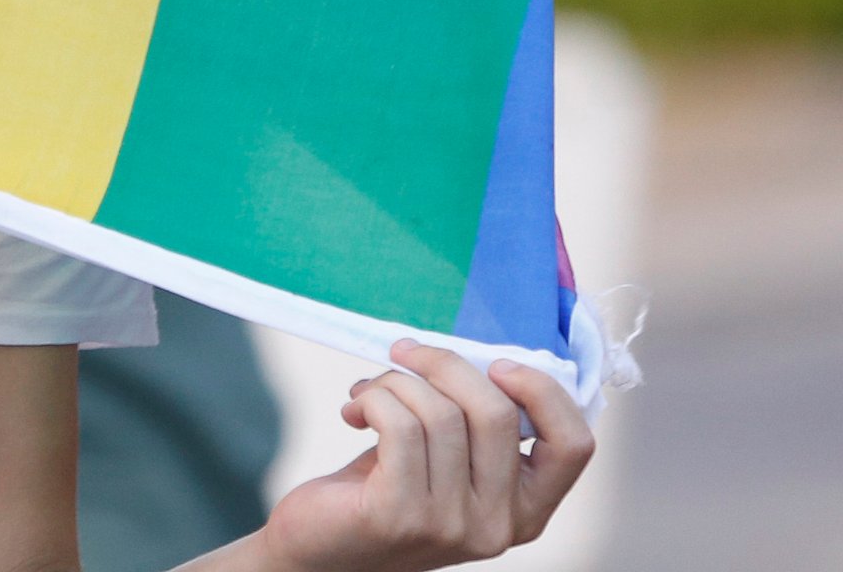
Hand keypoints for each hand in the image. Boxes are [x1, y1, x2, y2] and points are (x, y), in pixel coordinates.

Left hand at [253, 339, 593, 570]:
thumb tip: (474, 351)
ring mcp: (451, 525)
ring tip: (370, 392)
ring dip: (395, 383)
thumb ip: (474, 421)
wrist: (322, 544)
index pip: (573, 445)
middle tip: (404, 352)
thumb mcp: (447, 459)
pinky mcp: (399, 516)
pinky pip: (398, 425)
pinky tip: (355, 411)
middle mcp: (498, 525)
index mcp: (526, 510)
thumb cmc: (385, 487)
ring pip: (440, 412)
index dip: (544, 391)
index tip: (495, 363)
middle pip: (496, 412)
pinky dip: (372, 399)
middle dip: (444, 363)